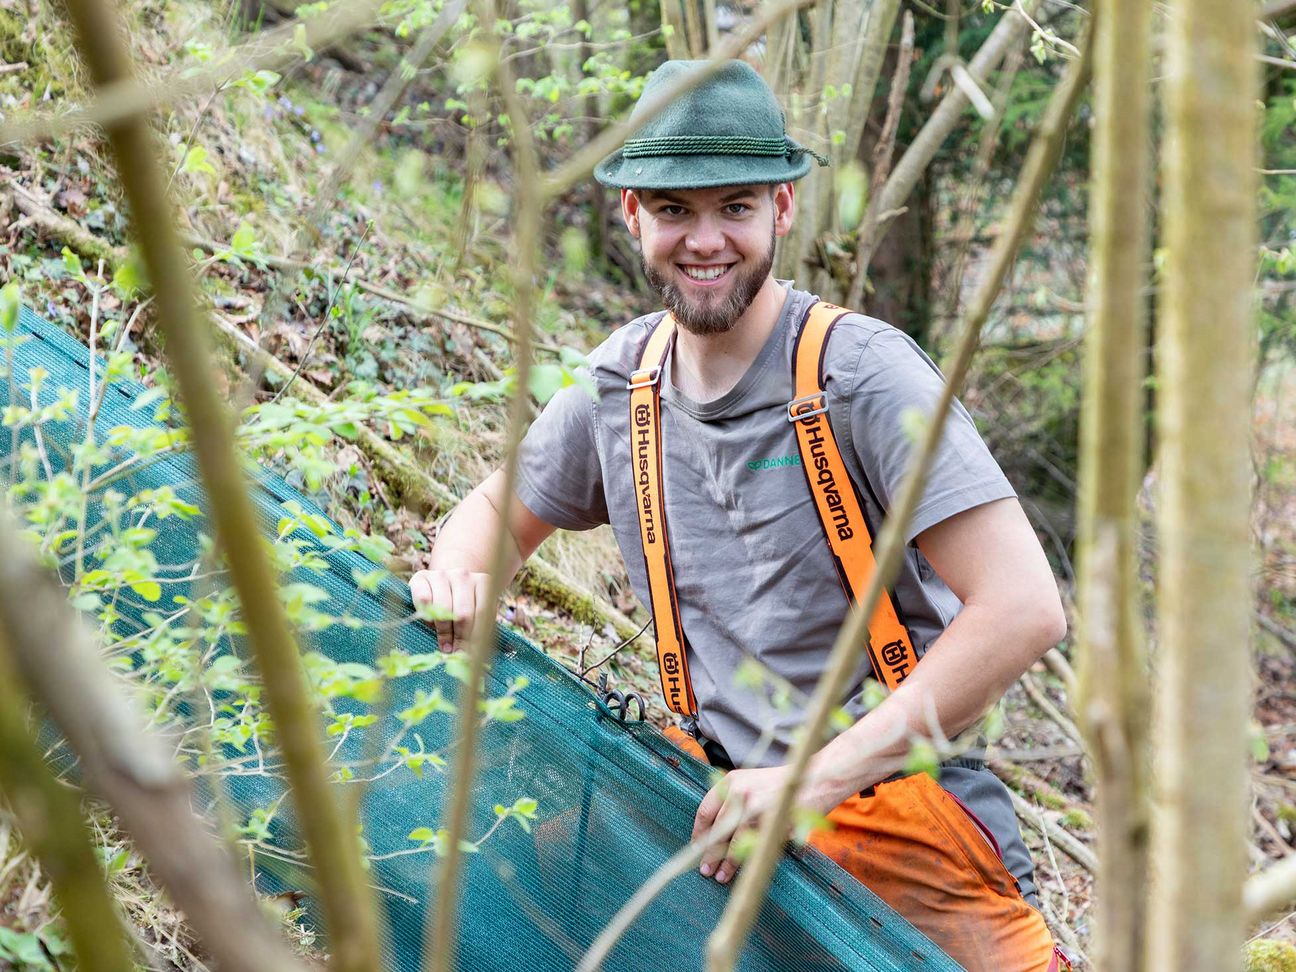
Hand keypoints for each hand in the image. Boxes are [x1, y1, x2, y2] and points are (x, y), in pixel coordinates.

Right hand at [409, 568, 490, 652]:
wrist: (440, 584)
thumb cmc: (462, 604)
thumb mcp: (475, 613)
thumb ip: (477, 629)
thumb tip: (472, 655)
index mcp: (483, 581)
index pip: (482, 613)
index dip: (476, 637)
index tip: (471, 655)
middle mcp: (463, 575)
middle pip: (463, 612)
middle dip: (460, 638)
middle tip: (456, 654)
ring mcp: (441, 574)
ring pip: (443, 608)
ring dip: (443, 631)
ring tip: (445, 645)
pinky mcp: (421, 577)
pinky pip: (424, 600)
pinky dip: (426, 616)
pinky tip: (430, 624)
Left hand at [691, 765, 837, 884]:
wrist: (817, 778)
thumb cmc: (785, 786)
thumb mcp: (754, 784)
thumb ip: (735, 802)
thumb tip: (716, 834)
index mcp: (731, 780)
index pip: (705, 810)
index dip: (699, 833)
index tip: (696, 847)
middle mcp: (738, 791)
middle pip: (715, 829)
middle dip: (708, 852)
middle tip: (704, 869)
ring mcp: (753, 806)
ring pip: (731, 841)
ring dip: (724, 862)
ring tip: (720, 876)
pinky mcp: (769, 821)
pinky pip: (752, 847)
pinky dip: (744, 862)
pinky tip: (740, 871)